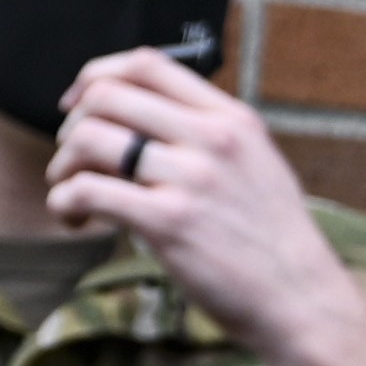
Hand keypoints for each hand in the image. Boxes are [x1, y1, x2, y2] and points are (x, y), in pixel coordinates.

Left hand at [46, 51, 365, 365]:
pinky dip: (64, 203)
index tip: (80, 107)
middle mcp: (214, 139)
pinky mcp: (170, 221)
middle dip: (72, 127)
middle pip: (106, 96)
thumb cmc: (273, 242)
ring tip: (72, 193)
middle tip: (74, 162)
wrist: (303, 300)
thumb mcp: (258, 167)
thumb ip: (210, 137)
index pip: (147, 64)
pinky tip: (75, 219)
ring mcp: (193, 179)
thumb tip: (138, 121)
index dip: (96, 76)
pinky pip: (86, 191)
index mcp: (234, 120)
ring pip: (88, 140)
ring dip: (63, 166)